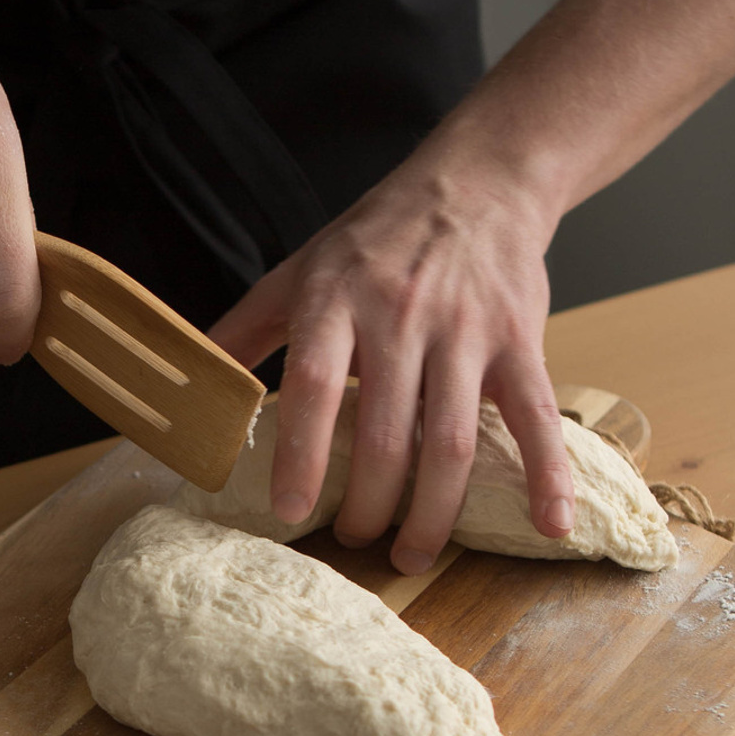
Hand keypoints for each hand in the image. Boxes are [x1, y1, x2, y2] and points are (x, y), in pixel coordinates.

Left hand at [210, 129, 574, 574]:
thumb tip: (186, 387)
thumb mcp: (298, 270)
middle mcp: (400, 313)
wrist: (479, 182)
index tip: (291, 508)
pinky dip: (547, 474)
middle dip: (370, 505)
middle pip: (386, 432)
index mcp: (336, 298)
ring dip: (433, 512)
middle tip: (354, 541)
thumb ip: (243, 331)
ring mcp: (465, 330)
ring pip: (451, 440)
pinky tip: (548, 523)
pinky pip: (535, 416)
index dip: (302, 452)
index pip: (315, 384)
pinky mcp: (520, 340)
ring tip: (411, 553)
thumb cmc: (377, 238)